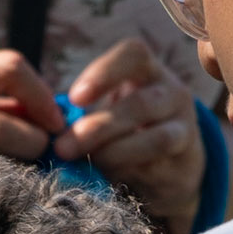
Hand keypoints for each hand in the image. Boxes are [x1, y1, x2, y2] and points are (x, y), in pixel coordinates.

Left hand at [56, 37, 205, 233]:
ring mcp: (185, 128)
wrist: (170, 169)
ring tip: (87, 163)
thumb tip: (47, 127)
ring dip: (115, 152)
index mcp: (149, 72)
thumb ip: (81, 114)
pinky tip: (108, 178)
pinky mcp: (185, 164)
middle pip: (142, 103)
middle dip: (99, 127)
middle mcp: (173, 94)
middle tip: (63, 147)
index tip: (74, 99)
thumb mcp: (106, 113)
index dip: (104, 73)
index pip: (134, 55)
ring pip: (157, 138)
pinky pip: (159, 167)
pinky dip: (130, 173)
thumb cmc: (125, 132)